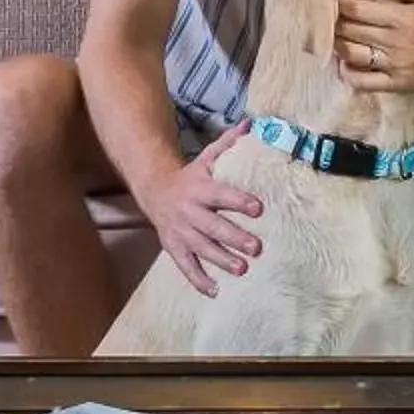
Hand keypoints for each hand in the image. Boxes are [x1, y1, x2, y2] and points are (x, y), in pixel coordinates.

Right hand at [140, 125, 262, 296]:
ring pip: (202, 248)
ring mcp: (181, 232)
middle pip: (213, 226)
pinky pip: (186, 266)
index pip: (222, 194)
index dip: (239, 201)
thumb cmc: (190, 176)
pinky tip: (215, 291)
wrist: (154, 190)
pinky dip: (199, 280)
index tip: (258, 208)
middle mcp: (190, 211)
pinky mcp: (174, 247)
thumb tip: (253, 123)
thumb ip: (229, 144)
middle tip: (256, 247)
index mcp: (200, 188)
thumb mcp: (206, 158)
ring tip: (242, 269)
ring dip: (222, 260)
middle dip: (235, 237)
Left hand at [335, 0, 413, 95]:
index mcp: (401, 17)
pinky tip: (344, 64)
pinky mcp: (395, 84)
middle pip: (351, 30)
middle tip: (329, 17)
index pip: (358, 9)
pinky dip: (349, 73)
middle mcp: (394, 41)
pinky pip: (364, 82)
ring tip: (335, 37)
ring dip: (338, 44)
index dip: (340, 3)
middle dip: (335, 22)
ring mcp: (393, 65)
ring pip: (352, 54)